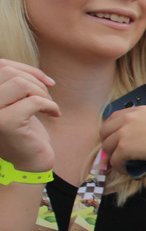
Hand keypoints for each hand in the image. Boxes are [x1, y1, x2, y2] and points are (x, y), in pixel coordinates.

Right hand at [0, 58, 58, 172]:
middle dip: (35, 81)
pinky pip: (34, 101)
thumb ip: (18, 83)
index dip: (27, 69)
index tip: (47, 82)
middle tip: (47, 98)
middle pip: (9, 72)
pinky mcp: (6, 124)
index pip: (0, 65)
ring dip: (42, 92)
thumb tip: (41, 75)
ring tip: (48, 106)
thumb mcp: (19, 102)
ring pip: (19, 83)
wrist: (27, 164)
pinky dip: (50, 105)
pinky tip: (55, 114)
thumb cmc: (25, 132)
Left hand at [99, 97, 145, 174]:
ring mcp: (125, 132)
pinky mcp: (124, 148)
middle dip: (108, 142)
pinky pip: (114, 160)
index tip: (115, 137)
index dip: (112, 128)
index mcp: (141, 110)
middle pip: (105, 131)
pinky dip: (119, 167)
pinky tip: (126, 171)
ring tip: (122, 163)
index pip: (114, 116)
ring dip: (113, 156)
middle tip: (116, 152)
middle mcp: (130, 118)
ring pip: (107, 147)